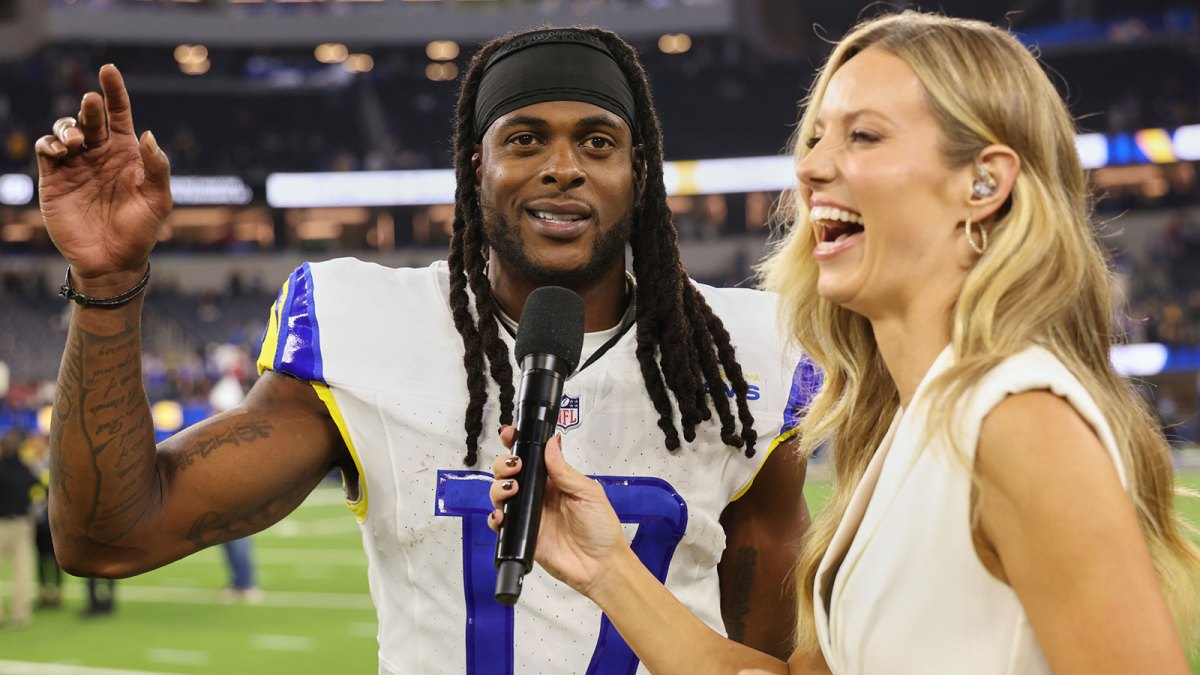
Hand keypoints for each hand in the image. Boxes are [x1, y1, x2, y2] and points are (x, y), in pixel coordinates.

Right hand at [35, 64, 171, 293]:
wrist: (113, 261)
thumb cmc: (141, 231)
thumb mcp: (158, 200)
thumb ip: (157, 168)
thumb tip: (148, 135)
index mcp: (126, 153)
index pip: (119, 114)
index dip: (114, 91)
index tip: (108, 70)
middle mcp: (100, 154)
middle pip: (91, 118)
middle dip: (90, 106)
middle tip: (91, 103)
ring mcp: (76, 165)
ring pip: (65, 129)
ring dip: (68, 127)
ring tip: (76, 143)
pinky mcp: (55, 179)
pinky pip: (46, 150)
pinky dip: (49, 143)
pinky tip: (60, 151)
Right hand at [488, 428, 629, 597]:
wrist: (600, 565)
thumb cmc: (601, 527)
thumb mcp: (588, 493)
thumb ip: (565, 471)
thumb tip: (551, 442)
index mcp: (554, 480)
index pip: (531, 458)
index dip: (517, 444)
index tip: (509, 435)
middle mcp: (538, 495)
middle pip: (509, 473)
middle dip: (503, 464)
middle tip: (514, 467)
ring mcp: (528, 515)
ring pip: (501, 495)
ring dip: (498, 488)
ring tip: (511, 489)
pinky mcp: (522, 536)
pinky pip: (501, 524)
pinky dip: (495, 518)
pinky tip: (501, 516)